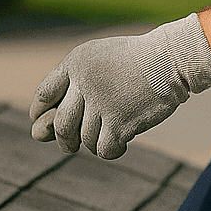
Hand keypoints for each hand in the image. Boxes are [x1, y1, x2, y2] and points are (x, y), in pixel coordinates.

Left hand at [30, 14, 210, 158]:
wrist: (170, 59)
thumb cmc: (136, 61)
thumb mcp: (100, 60)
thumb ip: (74, 85)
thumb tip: (40, 128)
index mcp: (76, 63)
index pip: (44, 93)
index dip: (40, 111)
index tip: (40, 121)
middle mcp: (84, 82)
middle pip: (60, 123)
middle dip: (63, 139)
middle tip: (69, 145)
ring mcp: (102, 103)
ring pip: (84, 139)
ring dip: (94, 142)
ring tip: (110, 133)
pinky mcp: (120, 122)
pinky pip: (103, 149)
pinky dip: (111, 151)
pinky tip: (122, 143)